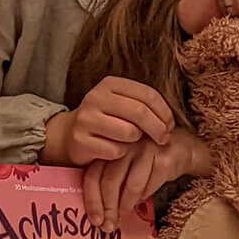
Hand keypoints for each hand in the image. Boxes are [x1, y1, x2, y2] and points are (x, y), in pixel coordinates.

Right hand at [42, 77, 173, 165]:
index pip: (148, 94)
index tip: (170, 125)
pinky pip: (116, 151)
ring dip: (137, 142)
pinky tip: (117, 152)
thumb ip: (144, 106)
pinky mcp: (81, 140)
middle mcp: (95, 97)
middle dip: (158, 128)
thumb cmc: (105, 121)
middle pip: (140, 112)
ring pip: (129, 132)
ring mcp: (86, 119)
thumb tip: (169, 123)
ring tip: (134, 143)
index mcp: (110, 84)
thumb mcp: (122, 105)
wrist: (69, 135)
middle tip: (163, 139)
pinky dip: (122, 154)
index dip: (164, 112)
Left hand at [84, 131, 211, 230]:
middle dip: (109, 208)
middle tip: (109, 227)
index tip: (96, 220)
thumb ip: (110, 182)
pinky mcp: (163, 158)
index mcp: (110, 147)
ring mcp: (145, 149)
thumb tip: (99, 216)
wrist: (180, 149)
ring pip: (131, 186)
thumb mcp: (124, 167)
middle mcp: (125, 145)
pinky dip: (145, 197)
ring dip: (126, 206)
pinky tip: (143, 199)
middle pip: (110, 181)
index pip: (93, 175)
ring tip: (125, 215)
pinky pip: (150, 185)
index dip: (92, 200)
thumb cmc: (146, 162)